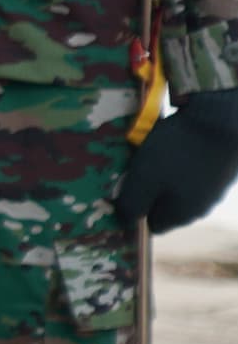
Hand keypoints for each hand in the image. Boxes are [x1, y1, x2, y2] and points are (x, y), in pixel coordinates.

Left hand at [122, 89, 237, 232]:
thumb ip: (132, 204)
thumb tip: (124, 222)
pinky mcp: (219, 166)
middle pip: (165, 203)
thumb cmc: (178, 152)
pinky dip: (179, 157)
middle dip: (147, 187)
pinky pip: (191, 167)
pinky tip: (171, 141)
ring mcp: (213, 186)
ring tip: (149, 149)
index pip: (153, 224)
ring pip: (178, 184)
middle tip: (133, 165)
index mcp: (182, 214)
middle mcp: (201, 206)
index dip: (136, 210)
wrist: (221, 120)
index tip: (122, 189)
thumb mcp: (143, 179)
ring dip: (162, 171)